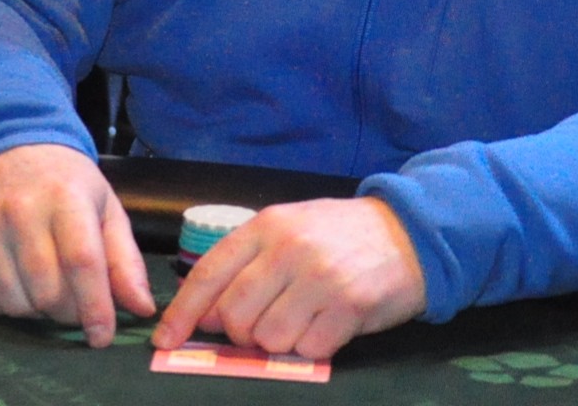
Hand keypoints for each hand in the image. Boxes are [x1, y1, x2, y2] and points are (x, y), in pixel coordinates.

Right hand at [0, 144, 154, 344]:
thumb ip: (125, 258)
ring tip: (46, 287)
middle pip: (47, 291)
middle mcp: (20, 211)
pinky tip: (16, 282)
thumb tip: (142, 307)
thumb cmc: (62, 181)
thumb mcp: (104, 205)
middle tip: (76, 303)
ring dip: (37, 311)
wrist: (2, 146)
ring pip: (15, 304)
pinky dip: (4, 306)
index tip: (103, 337)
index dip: (95, 306)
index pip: (82, 262)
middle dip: (68, 312)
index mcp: (66, 197)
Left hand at [151, 197, 425, 360]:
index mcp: (268, 225)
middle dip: (241, 333)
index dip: (183, 312)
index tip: (166, 341)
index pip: (210, 273)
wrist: (410, 232)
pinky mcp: (349, 306)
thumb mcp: (291, 229)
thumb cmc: (341, 235)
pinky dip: (313, 347)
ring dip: (280, 342)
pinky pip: (308, 351)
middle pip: (234, 316)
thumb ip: (248, 263)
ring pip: (269, 339)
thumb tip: (204, 315)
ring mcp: (321, 278)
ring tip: (303, 319)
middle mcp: (290, 249)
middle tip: (265, 323)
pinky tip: (328, 324)